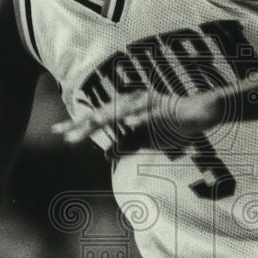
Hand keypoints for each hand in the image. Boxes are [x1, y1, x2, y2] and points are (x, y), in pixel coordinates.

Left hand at [53, 88, 221, 145]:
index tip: (57, 132)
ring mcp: (148, 104)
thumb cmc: (171, 125)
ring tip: (85, 128)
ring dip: (103, 120)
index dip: (77, 124)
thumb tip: (106, 155)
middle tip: (62, 134)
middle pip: (103, 114)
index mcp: (127, 108)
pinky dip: (139, 117)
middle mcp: (133, 102)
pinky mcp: (164, 108)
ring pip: (121, 112)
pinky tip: (127, 122)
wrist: (200, 114)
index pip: (97, 117)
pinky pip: (149, 114)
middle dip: (82, 124)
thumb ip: (127, 145)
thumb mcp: (145, 140)